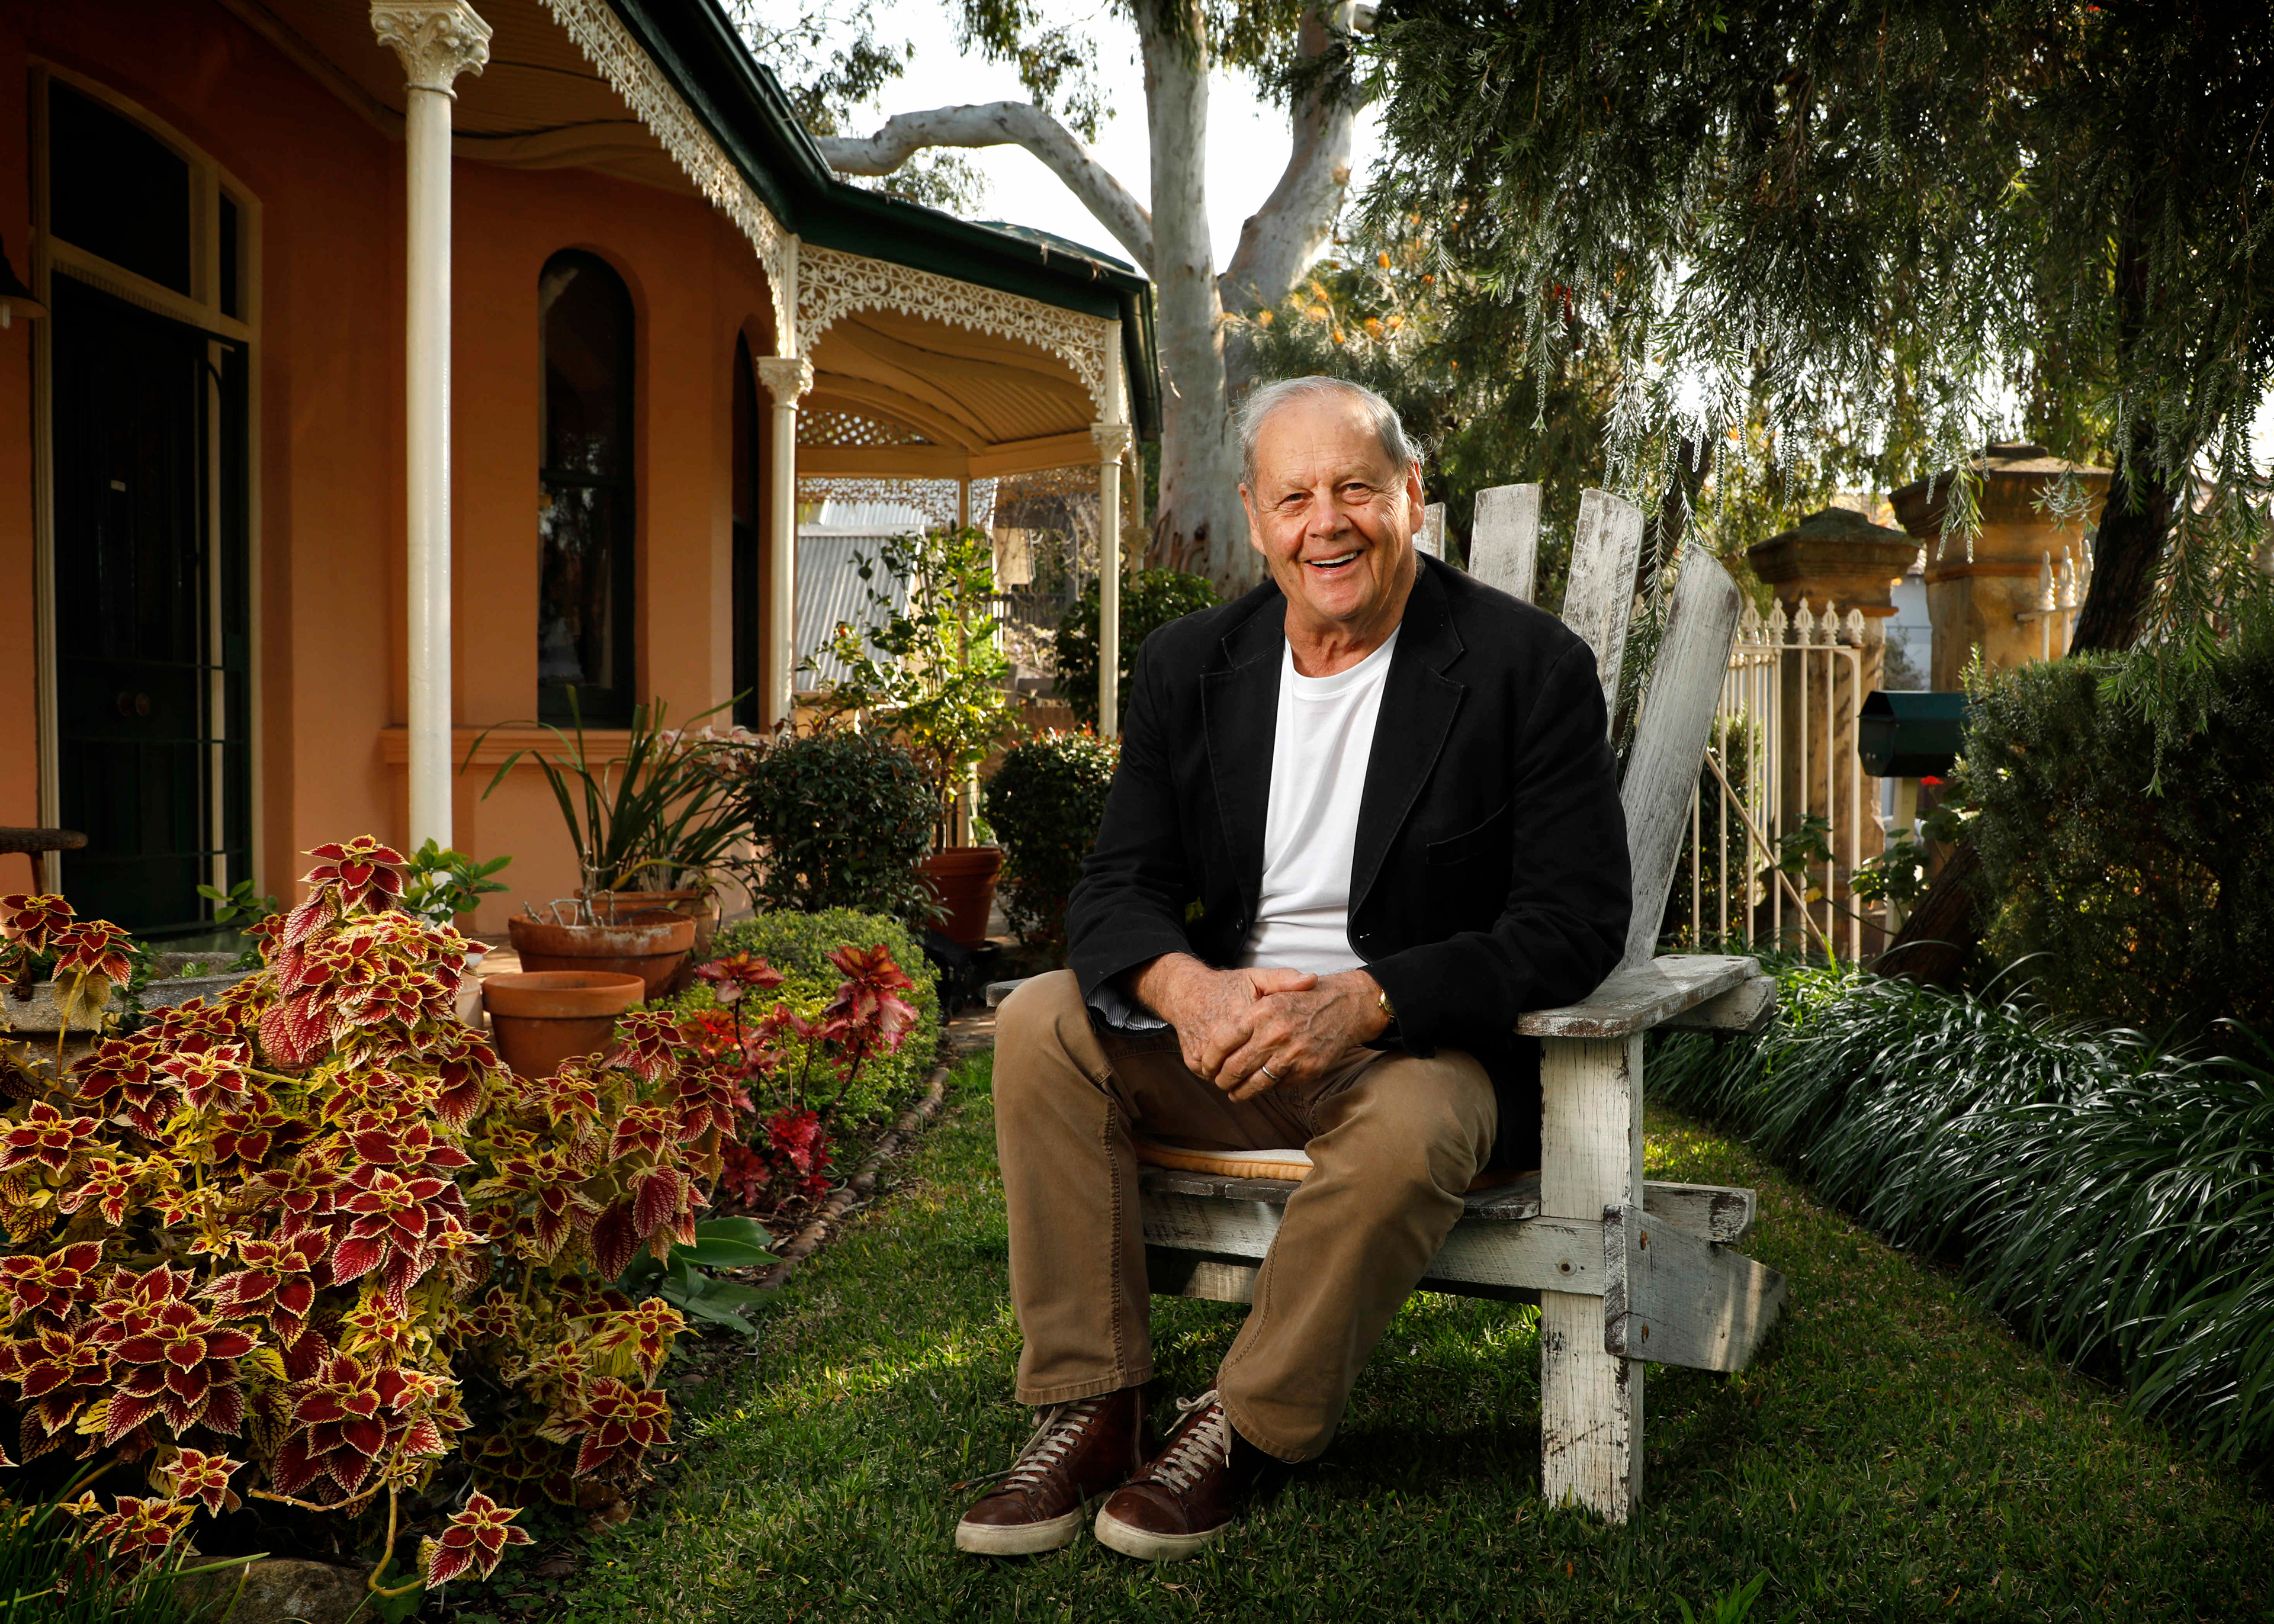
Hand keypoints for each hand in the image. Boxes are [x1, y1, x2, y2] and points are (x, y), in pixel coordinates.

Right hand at [1129, 954, 1316, 1086]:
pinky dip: (1222, 1075)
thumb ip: (1284, 979)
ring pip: (1229, 1078)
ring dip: (1239, 1078)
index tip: (1283, 1058)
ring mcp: (1204, 1052)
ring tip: (1250, 1071)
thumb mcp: (1256, 978)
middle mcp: (1219, 1037)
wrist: (1187, 992)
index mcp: (1241, 1017)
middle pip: (1246, 1070)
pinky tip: (1231, 1067)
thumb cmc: (1228, 987)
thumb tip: (1312, 980)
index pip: (1263, 1050)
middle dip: (1258, 1075)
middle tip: (1268, 1072)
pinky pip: (1213, 1077)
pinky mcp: (1192, 1061)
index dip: (1276, 1059)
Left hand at [1215, 970, 1389, 1099]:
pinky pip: (1279, 1085)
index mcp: (1262, 1011)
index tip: (1206, 1065)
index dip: (1210, 1057)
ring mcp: (1293, 1053)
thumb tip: (1220, 1033)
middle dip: (1222, 1079)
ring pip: (1256, 1082)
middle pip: (1236, 1066)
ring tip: (1234, 1093)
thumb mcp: (1275, 989)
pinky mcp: (1308, 1069)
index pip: (1224, 1040)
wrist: (1346, 1006)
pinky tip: (1261, 1086)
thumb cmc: (1304, 998)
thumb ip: (1247, 1008)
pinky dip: (1268, 1087)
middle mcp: (1276, 1033)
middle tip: (1218, 1082)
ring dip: (1240, 1091)